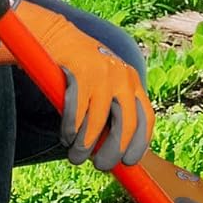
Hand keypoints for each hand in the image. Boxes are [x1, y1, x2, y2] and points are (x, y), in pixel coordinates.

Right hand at [9, 3, 153, 169]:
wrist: (55, 36)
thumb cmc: (80, 71)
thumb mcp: (105, 87)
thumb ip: (113, 112)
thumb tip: (116, 152)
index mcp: (132, 82)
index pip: (146, 118)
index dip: (139, 144)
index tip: (129, 162)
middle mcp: (123, 77)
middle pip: (126, 124)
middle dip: (113, 151)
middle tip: (101, 166)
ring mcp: (102, 74)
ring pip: (98, 122)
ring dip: (85, 146)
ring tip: (76, 156)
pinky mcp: (80, 72)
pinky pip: (76, 112)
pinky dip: (70, 130)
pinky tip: (66, 137)